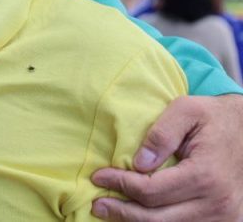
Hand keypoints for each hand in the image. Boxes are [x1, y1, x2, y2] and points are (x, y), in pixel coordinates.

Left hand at [90, 94, 242, 220]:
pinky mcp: (224, 221)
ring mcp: (224, 217)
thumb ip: (161, 134)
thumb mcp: (187, 110)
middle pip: (157, 219)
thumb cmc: (215, 118)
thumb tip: (137, 163)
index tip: (98, 176)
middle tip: (97, 205)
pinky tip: (138, 214)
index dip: (120, 185)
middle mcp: (217, 203)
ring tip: (112, 212)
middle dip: (122, 212)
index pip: (151, 191)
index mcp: (205, 175)